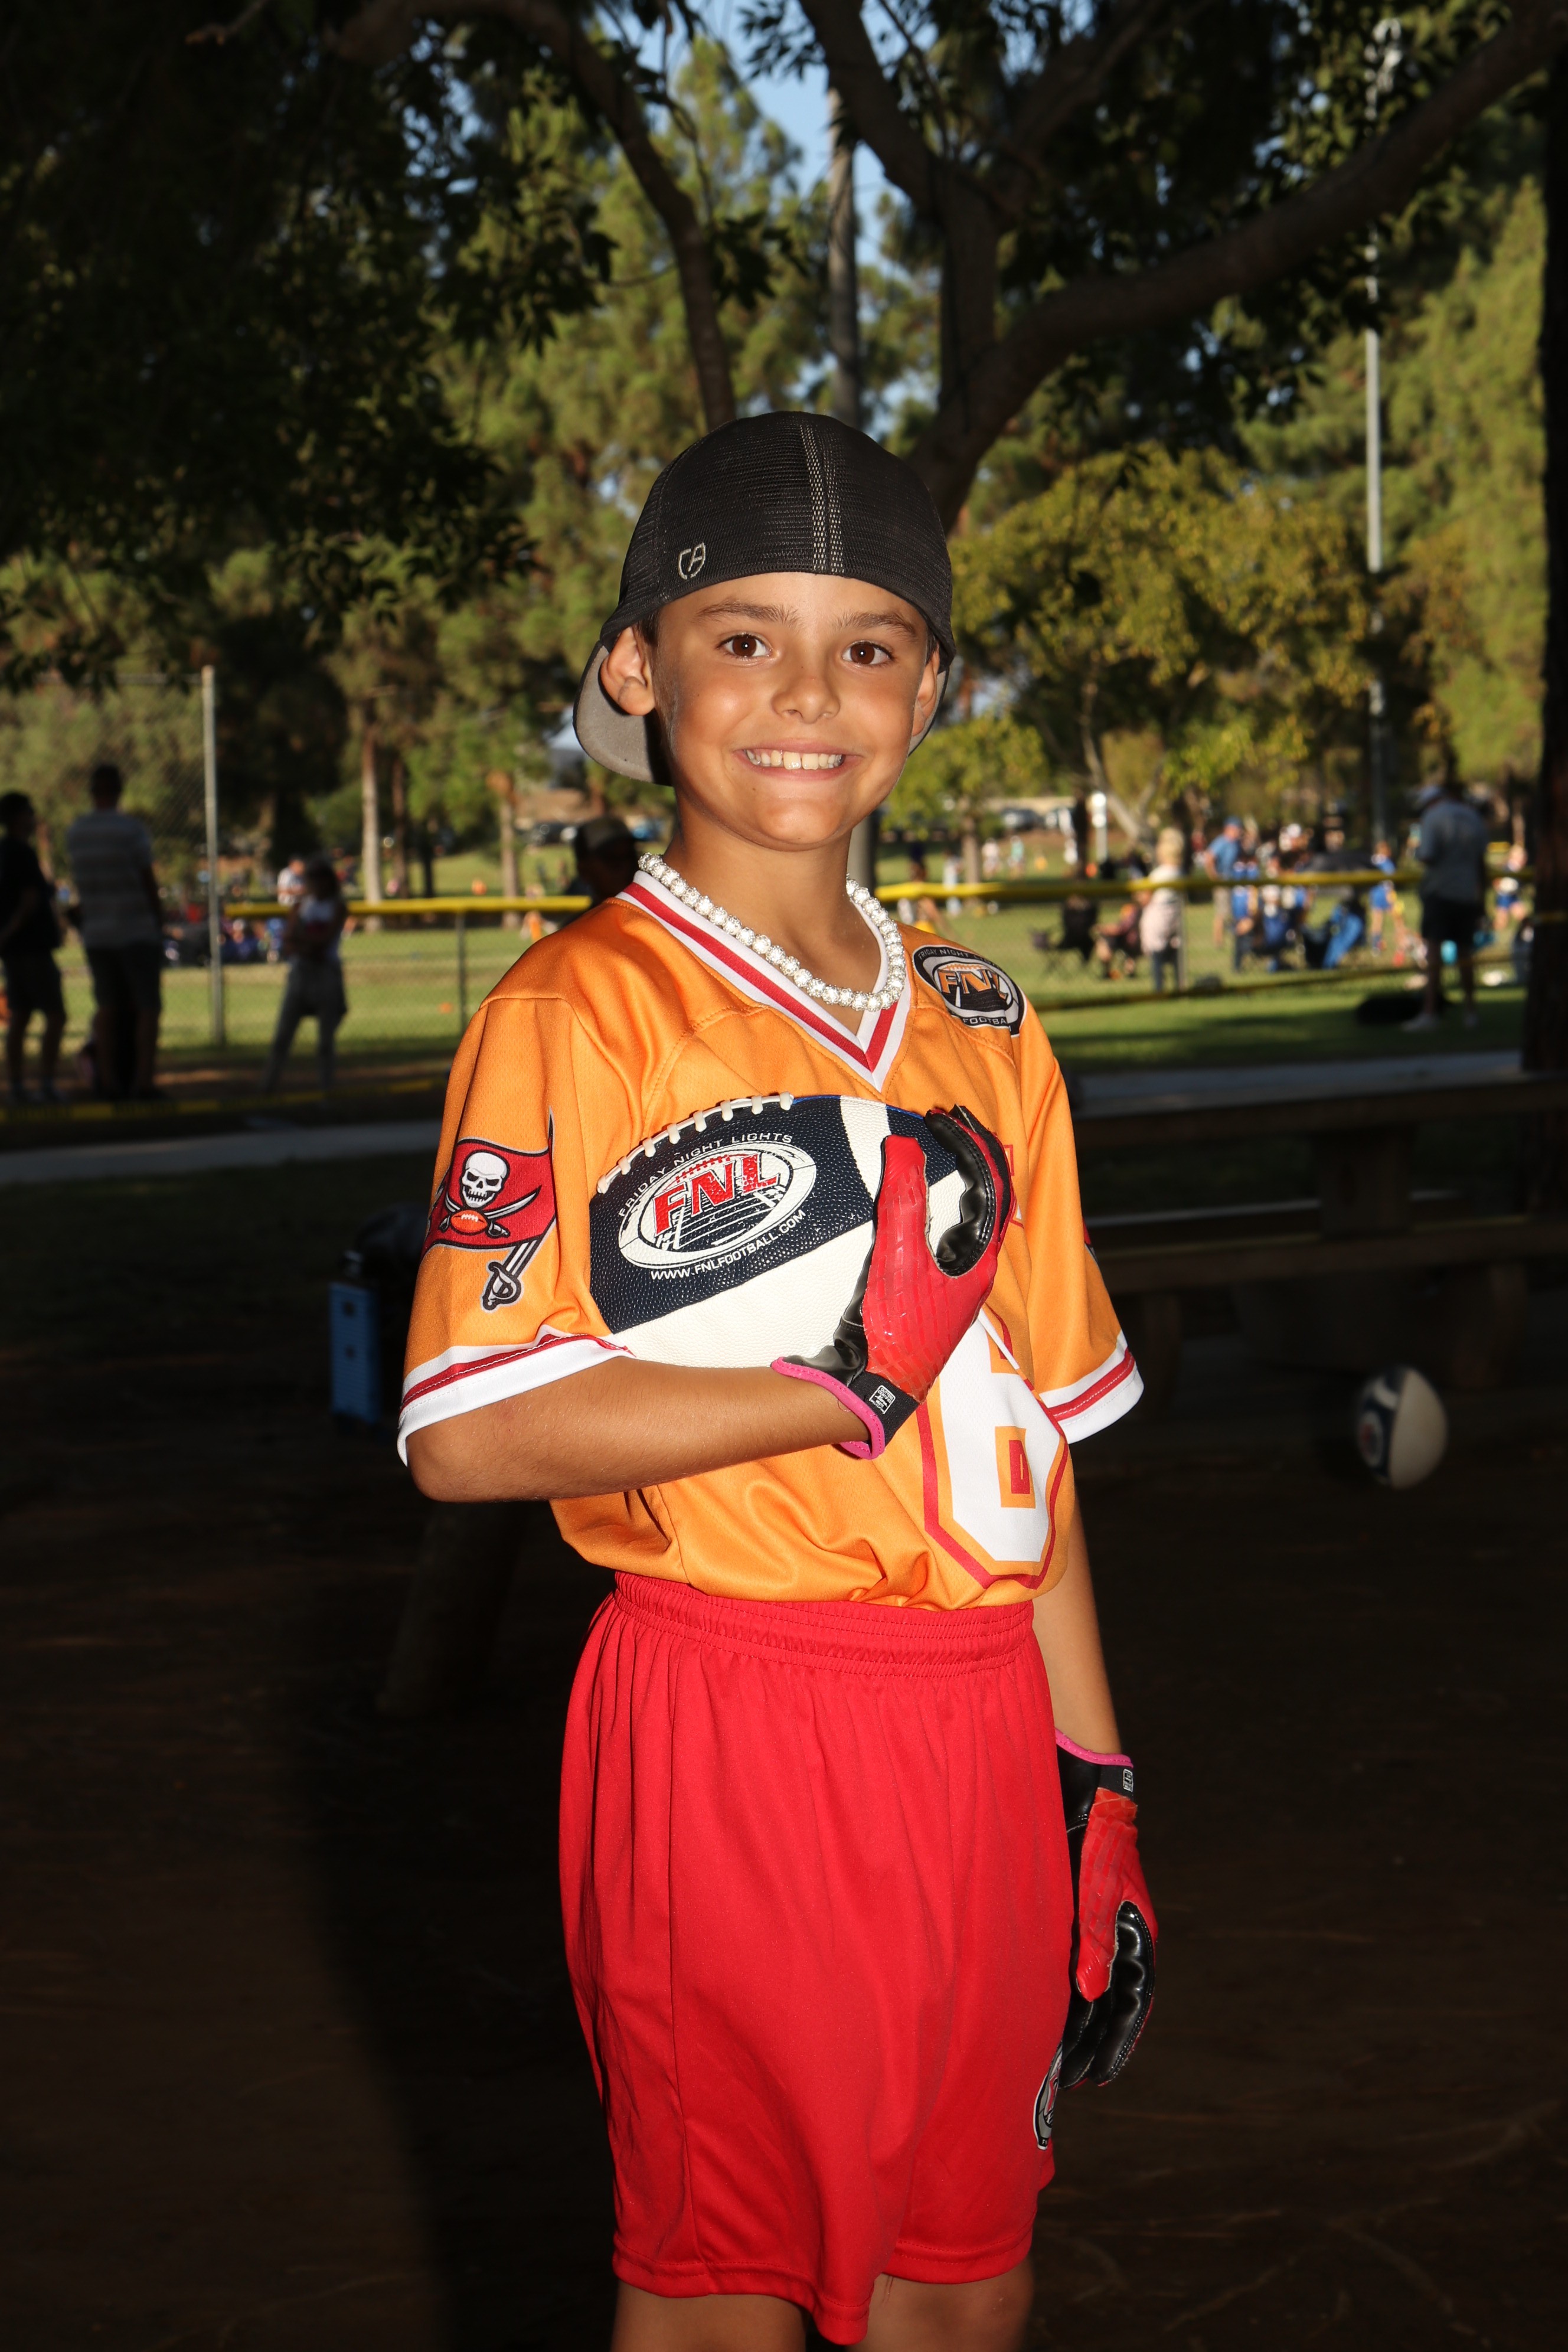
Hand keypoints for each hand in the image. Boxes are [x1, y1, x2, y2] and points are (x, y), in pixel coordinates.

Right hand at [772, 1105, 1012, 1457]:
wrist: (875, 1386)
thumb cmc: (895, 1330)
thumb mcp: (898, 1258)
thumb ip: (903, 1200)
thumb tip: (905, 1143)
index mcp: (980, 1262)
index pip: (994, 1187)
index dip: (974, 1145)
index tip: (944, 1118)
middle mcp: (975, 1271)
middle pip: (990, 1197)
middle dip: (973, 1154)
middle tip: (947, 1120)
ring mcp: (955, 1282)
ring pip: (971, 1216)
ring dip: (960, 1177)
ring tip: (939, 1145)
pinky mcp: (933, 1291)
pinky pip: (948, 1234)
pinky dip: (940, 1203)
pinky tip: (917, 1197)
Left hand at [1057, 1735, 1156, 2088]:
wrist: (1076, 1784)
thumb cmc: (1096, 1833)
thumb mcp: (1095, 1888)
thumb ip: (1092, 1940)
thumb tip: (1089, 1995)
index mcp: (1135, 1934)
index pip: (1133, 2002)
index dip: (1117, 2042)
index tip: (1097, 2077)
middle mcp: (1113, 1935)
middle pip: (1105, 2002)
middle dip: (1087, 2042)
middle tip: (1063, 2082)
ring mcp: (1088, 1924)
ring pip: (1080, 1985)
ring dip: (1067, 2022)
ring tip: (1045, 2060)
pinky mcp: (1063, 1911)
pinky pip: (1059, 1962)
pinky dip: (1050, 1991)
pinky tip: (1029, 2010)